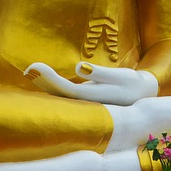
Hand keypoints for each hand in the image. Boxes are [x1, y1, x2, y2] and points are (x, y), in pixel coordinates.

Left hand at [24, 61, 158, 104]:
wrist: (142, 95)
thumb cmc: (132, 83)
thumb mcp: (122, 76)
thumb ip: (101, 73)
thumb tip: (79, 68)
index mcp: (94, 97)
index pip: (66, 90)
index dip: (49, 80)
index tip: (35, 67)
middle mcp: (86, 103)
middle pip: (59, 94)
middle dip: (43, 81)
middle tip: (29, 68)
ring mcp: (84, 101)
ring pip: (59, 94)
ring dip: (45, 83)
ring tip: (32, 70)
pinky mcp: (84, 97)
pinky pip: (63, 92)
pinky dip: (51, 84)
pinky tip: (41, 76)